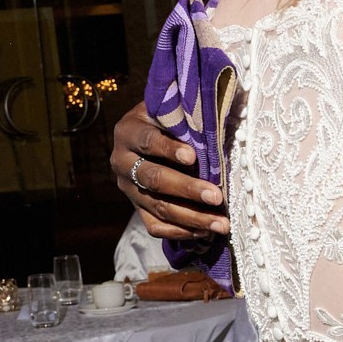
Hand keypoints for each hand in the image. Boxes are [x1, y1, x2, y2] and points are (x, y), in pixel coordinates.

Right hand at [109, 102, 229, 238]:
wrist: (149, 133)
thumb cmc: (168, 119)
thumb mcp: (170, 110)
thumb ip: (184, 116)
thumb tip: (214, 125)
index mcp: (128, 132)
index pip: (147, 141)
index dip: (168, 149)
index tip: (192, 156)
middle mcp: (122, 161)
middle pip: (153, 179)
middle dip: (187, 189)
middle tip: (216, 197)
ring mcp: (128, 188)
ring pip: (157, 206)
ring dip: (192, 217)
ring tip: (221, 223)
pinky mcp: (137, 207)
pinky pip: (154, 226)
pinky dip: (180, 231)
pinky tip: (205, 231)